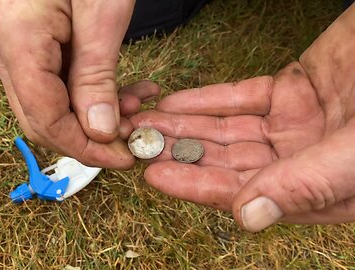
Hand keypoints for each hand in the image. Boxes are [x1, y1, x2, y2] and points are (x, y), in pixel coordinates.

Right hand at [0, 0, 156, 168]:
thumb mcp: (102, 16)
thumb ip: (97, 76)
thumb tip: (100, 133)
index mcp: (17, 43)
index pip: (44, 118)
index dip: (84, 147)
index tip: (123, 158)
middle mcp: (6, 52)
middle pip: (42, 119)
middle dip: (90, 138)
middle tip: (133, 139)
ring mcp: (15, 51)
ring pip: (52, 107)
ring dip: (95, 118)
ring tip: (136, 109)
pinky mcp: (31, 49)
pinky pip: (58, 87)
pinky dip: (91, 97)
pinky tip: (124, 92)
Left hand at [130, 6, 354, 231]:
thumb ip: (309, 183)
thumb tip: (249, 217)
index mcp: (319, 189)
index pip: (246, 193)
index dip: (197, 185)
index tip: (156, 175)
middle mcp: (302, 161)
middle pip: (228, 161)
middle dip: (181, 152)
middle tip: (138, 145)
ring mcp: (296, 124)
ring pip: (227, 130)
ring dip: (186, 125)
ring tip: (146, 122)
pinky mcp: (293, 89)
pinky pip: (241, 97)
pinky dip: (208, 99)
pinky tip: (177, 101)